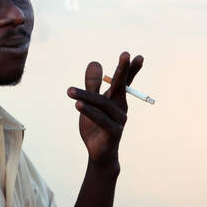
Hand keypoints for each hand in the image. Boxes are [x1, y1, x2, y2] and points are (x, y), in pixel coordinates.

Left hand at [66, 51, 144, 166]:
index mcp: (117, 98)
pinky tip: (78, 105)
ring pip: (103, 104)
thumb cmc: (96, 126)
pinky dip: (89, 112)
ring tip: (69, 91)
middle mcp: (121, 107)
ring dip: (86, 96)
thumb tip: (95, 62)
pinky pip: (101, 119)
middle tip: (126, 54)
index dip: (131, 69)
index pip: (125, 81)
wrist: (98, 153)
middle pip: (121, 86)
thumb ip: (92, 85)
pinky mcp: (113, 132)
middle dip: (123, 70)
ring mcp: (119, 120)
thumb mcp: (90, 103)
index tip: (137, 56)